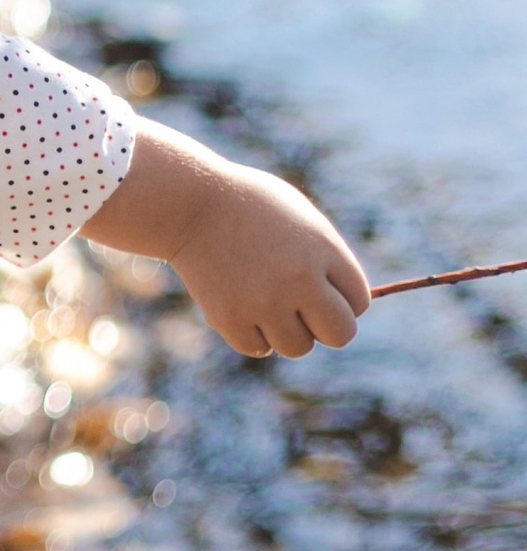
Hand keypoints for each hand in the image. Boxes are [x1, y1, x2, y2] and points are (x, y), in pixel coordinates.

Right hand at [85, 121, 369, 357]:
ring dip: (288, 332)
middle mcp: (298, 281)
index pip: (359, 303)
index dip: (343, 299)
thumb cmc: (252, 207)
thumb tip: (344, 308)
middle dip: (326, 326)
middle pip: (340, 334)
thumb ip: (327, 262)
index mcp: (323, 251)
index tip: (322, 288)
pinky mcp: (229, 318)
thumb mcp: (301, 222)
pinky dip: (254, 334)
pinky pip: (258, 348)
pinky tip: (243, 307)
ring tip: (268, 304)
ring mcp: (263, 303)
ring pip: (298, 347)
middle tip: (305, 311)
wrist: (191, 203)